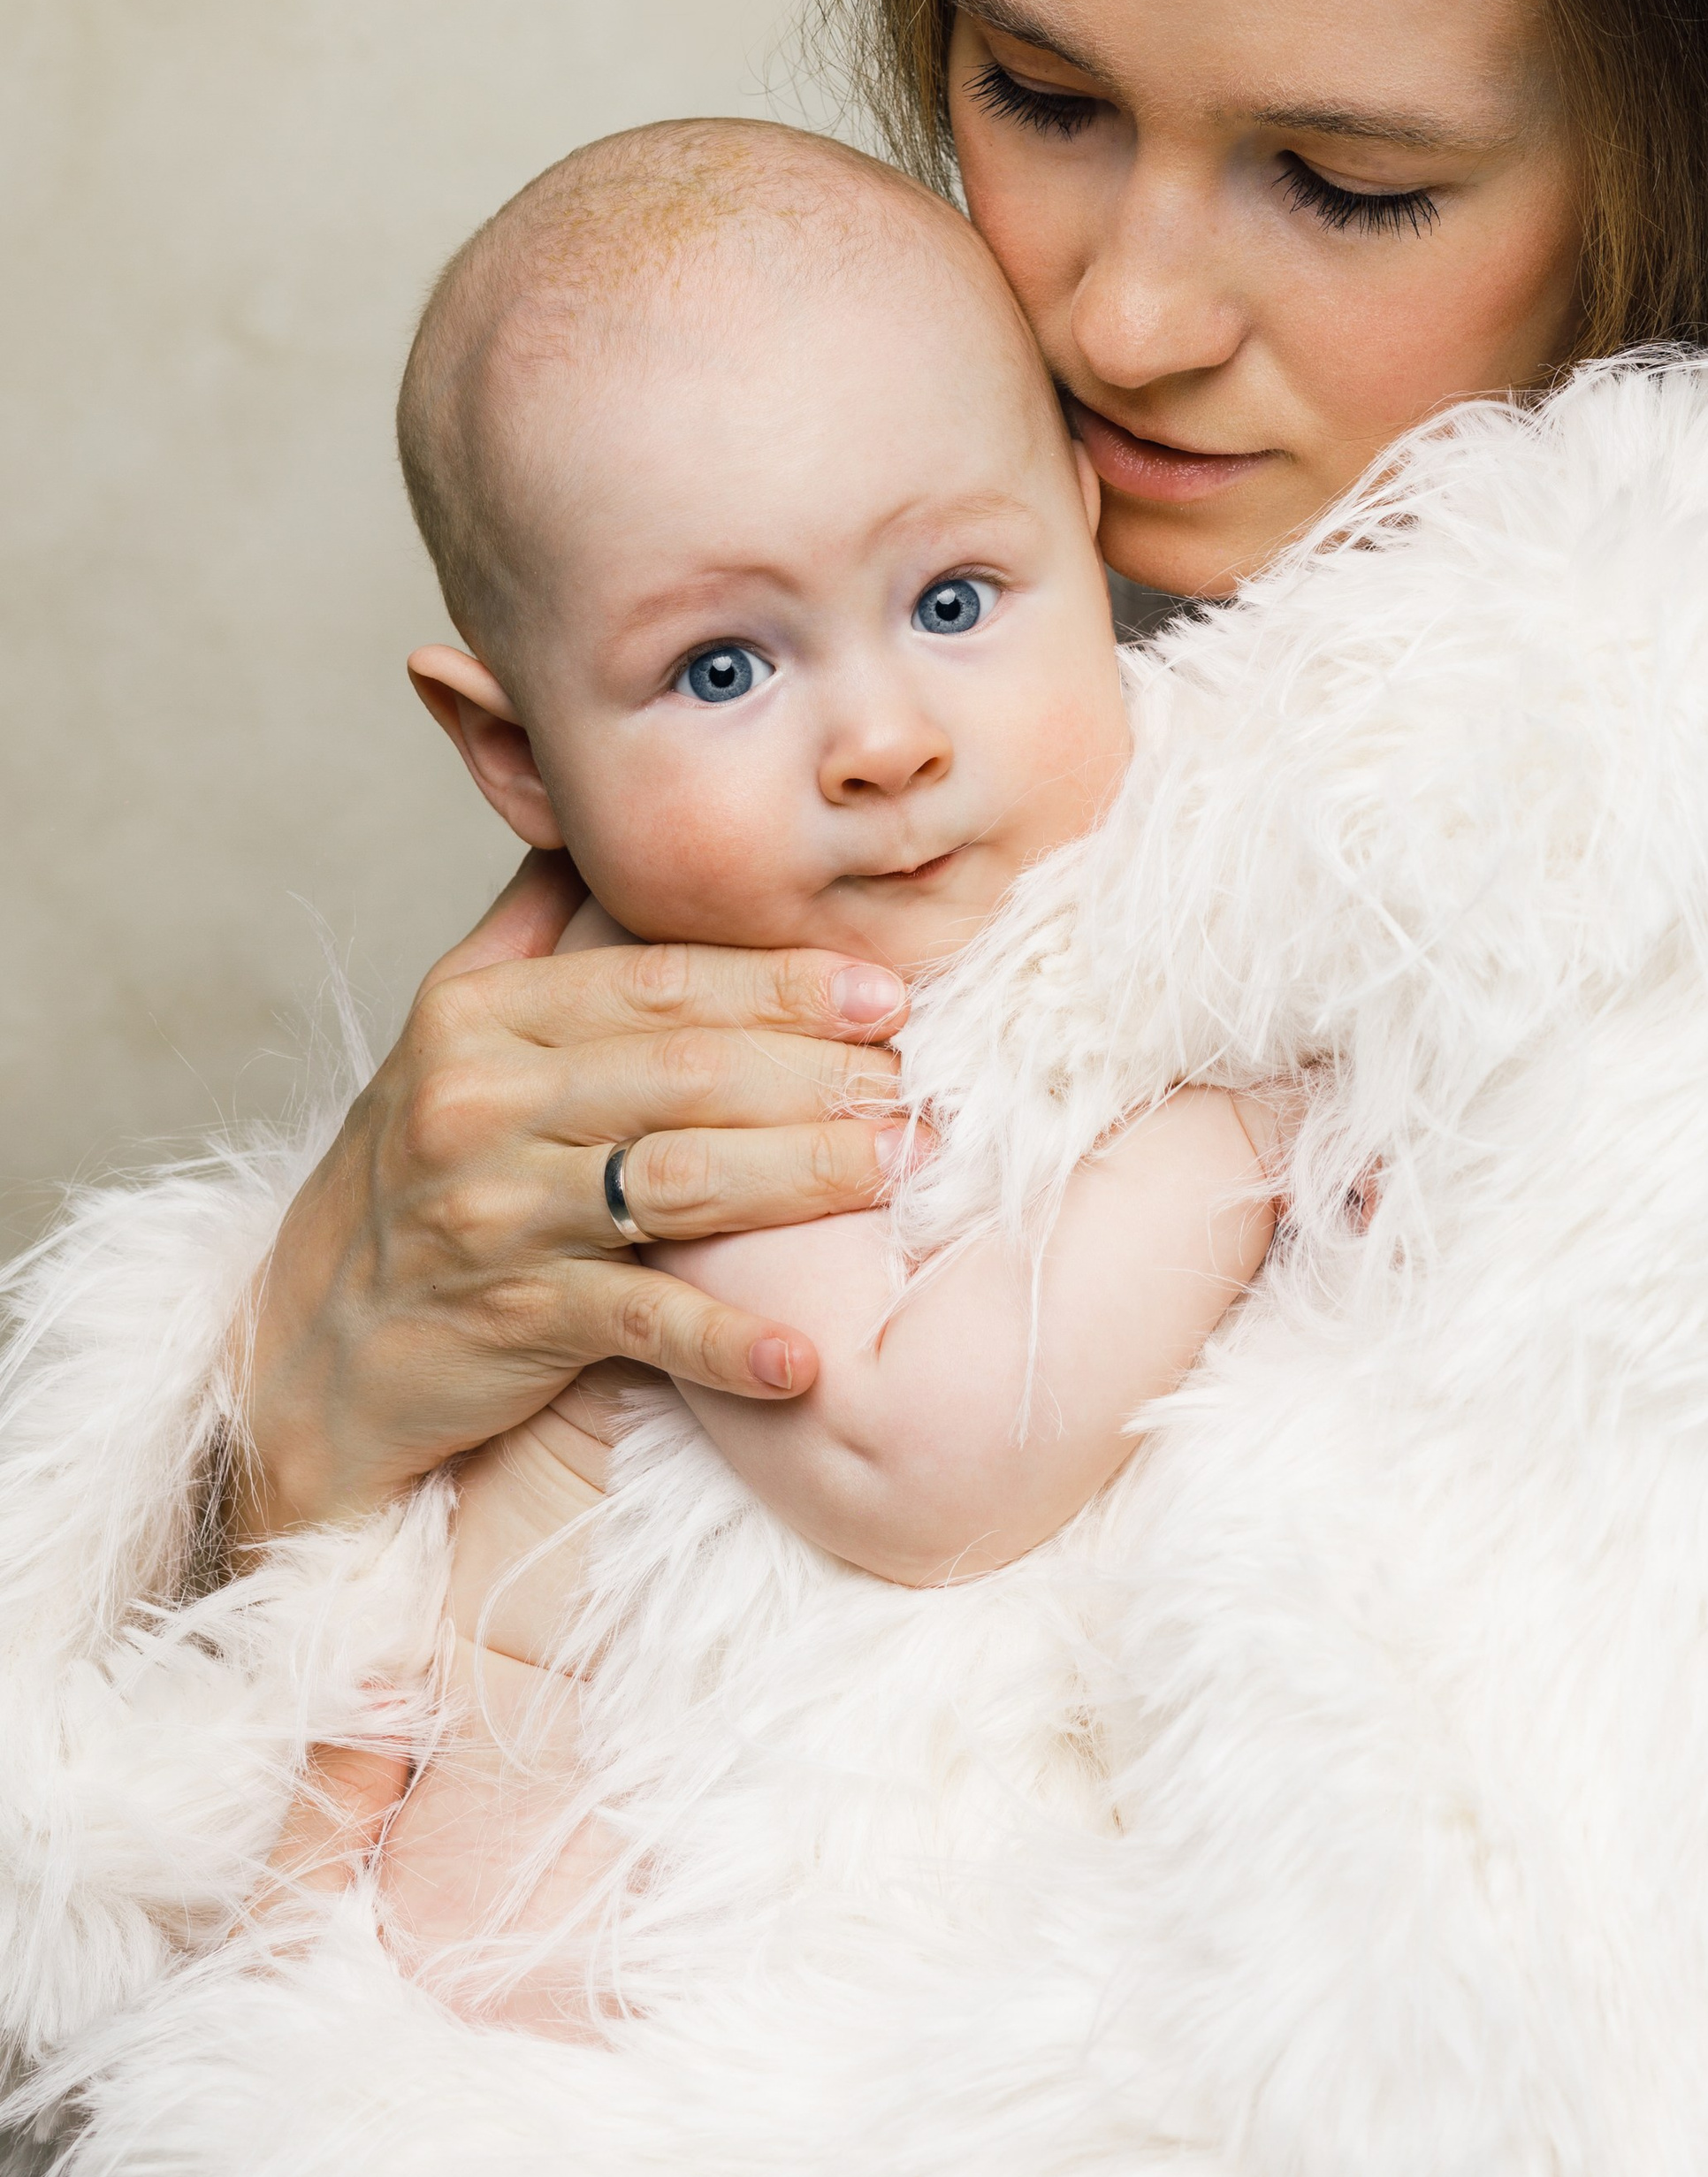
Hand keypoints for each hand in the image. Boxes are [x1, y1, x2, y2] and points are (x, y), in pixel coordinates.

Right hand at [235, 852, 906, 1539]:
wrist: (316, 1345)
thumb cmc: (418, 1170)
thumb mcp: (450, 1029)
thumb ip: (534, 925)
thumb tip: (598, 819)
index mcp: (479, 1013)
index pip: (657, 978)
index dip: (781, 981)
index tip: (887, 992)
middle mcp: (477, 1100)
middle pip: (687, 1071)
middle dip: (821, 1071)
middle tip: (923, 1082)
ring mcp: (491, 1213)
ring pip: (681, 1179)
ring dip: (807, 1174)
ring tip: (904, 1168)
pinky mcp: (510, 1319)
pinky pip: (640, 1320)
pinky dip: (725, 1342)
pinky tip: (803, 1357)